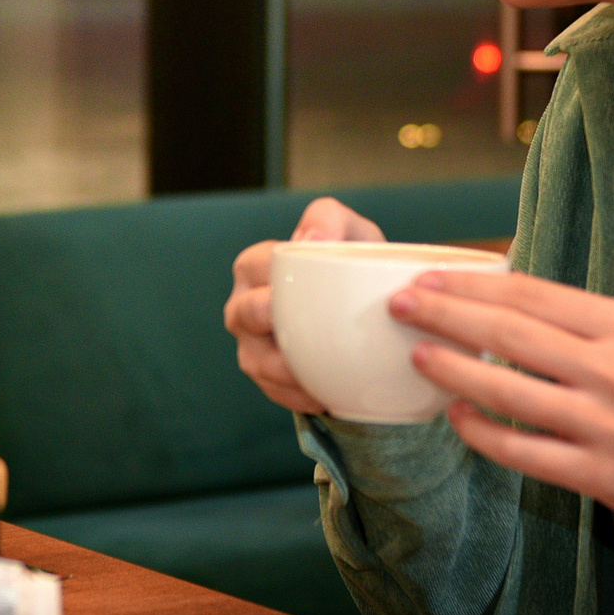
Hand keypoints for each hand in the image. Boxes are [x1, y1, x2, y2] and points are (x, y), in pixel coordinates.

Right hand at [224, 196, 387, 413]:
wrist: (370, 315)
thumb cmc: (352, 267)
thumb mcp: (351, 232)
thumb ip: (330, 219)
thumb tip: (311, 240)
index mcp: (256, 266)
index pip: (254, 265)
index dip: (272, 275)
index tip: (301, 284)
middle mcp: (243, 306)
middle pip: (245, 314)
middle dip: (267, 321)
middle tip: (296, 325)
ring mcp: (251, 346)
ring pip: (255, 361)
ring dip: (284, 370)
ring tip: (315, 372)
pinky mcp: (266, 381)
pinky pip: (275, 392)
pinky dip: (297, 396)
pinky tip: (322, 395)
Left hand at [391, 269, 613, 545]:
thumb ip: (576, 321)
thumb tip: (493, 296)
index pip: (530, 294)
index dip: (470, 284)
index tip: (427, 277)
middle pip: (510, 334)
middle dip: (445, 315)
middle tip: (400, 304)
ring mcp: (606, 425)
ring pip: (508, 391)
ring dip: (452, 370)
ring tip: (417, 353)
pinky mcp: (598, 475)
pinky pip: (522, 451)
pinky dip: (481, 432)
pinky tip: (455, 415)